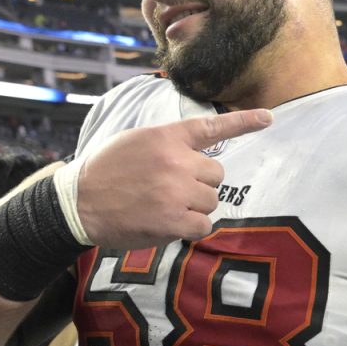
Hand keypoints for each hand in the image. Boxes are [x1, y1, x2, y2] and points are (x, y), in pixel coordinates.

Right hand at [75, 110, 272, 248]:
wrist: (77, 203)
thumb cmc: (106, 172)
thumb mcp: (136, 141)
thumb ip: (169, 144)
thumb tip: (196, 155)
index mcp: (166, 137)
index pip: (212, 126)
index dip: (243, 121)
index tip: (269, 117)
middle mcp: (175, 161)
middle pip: (217, 174)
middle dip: (200, 183)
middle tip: (170, 188)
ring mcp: (175, 191)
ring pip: (211, 201)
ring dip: (195, 207)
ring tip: (164, 205)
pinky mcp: (173, 220)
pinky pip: (203, 225)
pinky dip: (190, 228)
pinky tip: (167, 222)